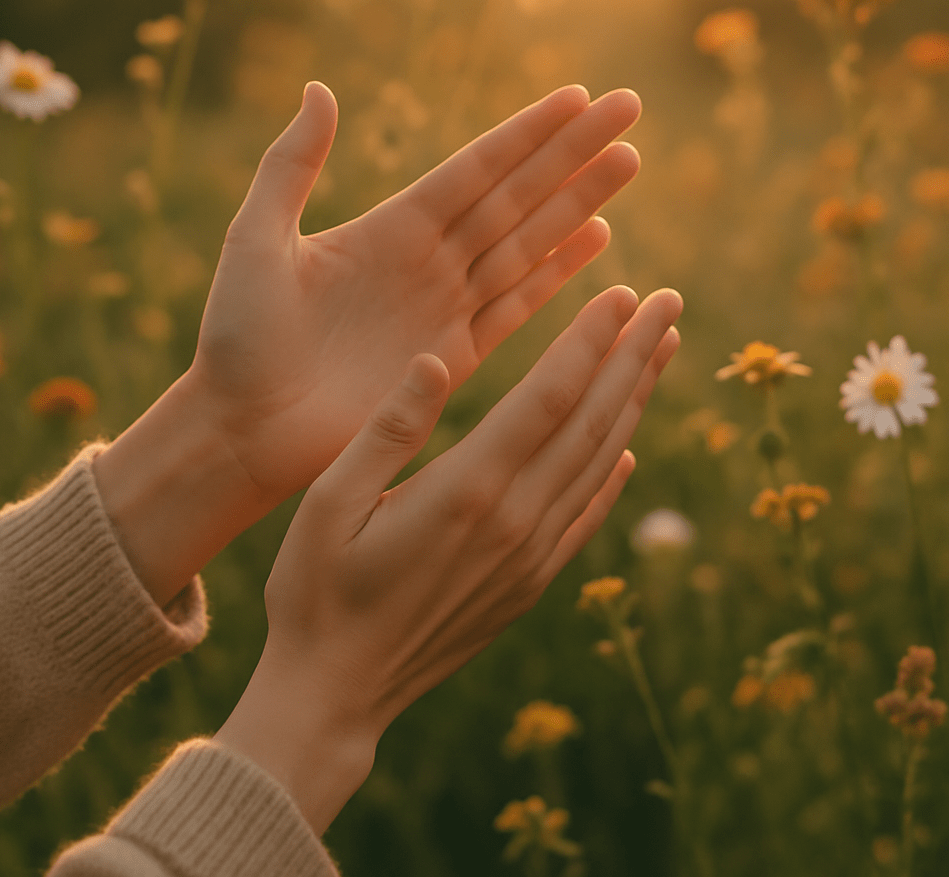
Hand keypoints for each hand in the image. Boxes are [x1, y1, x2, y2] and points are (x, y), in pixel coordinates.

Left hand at [191, 80, 641, 501]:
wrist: (244, 428)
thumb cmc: (237, 337)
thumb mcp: (254, 239)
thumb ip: (291, 167)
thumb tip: (319, 87)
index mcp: (387, 227)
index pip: (475, 168)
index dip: (527, 133)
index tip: (577, 96)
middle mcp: (427, 261)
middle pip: (516, 196)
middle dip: (573, 154)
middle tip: (629, 110)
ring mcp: (445, 309)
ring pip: (529, 244)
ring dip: (579, 204)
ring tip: (628, 163)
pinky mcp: (454, 360)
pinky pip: (517, 308)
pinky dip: (558, 275)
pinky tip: (596, 241)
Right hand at [214, 286, 681, 833]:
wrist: (335, 692)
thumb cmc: (315, 590)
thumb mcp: (329, 500)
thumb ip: (389, 428)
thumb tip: (438, 360)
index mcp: (467, 490)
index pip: (549, 397)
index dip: (590, 341)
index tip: (625, 294)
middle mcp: (514, 521)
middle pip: (592, 422)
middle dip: (634, 355)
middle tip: (671, 302)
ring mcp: (528, 558)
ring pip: (600, 464)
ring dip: (634, 404)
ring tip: (662, 353)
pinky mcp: (527, 585)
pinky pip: (585, 519)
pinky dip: (613, 479)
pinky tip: (629, 452)